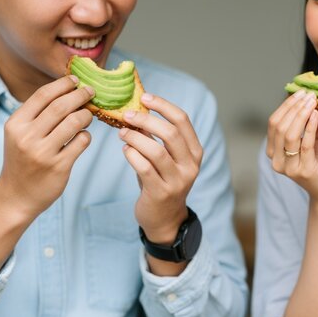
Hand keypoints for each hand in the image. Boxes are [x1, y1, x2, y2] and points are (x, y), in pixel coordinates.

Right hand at [0, 76, 93, 219]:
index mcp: (16, 124)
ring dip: (86, 116)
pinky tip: (83, 137)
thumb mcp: (20, 134)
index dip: (62, 84)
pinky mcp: (59, 166)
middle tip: (90, 92)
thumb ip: (38, 115)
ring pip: (75, 122)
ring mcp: (43, 152)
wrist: (17, 195)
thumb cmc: (23, 160)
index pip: (42, 95)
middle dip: (80, 95)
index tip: (75, 80)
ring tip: (88, 116)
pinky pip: (82, 142)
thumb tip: (67, 91)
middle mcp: (28, 137)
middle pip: (61, 106)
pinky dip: (86, 136)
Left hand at [119, 93, 202, 243]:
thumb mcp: (167, 159)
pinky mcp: (161, 193)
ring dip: (135, 138)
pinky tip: (126, 150)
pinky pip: (144, 168)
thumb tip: (137, 110)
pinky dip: (132, 155)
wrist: (165, 218)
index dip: (163, 105)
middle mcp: (190, 166)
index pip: (182, 120)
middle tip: (127, 115)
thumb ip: (158, 138)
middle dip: (146, 120)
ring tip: (122, 133)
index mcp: (195, 152)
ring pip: (156, 151)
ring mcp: (177, 181)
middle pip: (171, 133)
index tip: (144, 97)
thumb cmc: (163, 181)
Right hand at [267, 90, 317, 202]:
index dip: (286, 106)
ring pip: (289, 134)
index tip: (301, 93)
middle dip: (294, 108)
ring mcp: (287, 166)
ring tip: (313, 102)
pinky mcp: (303, 170)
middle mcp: (275, 160)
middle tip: (308, 95)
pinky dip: (310, 127)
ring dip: (301, 114)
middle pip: (279, 127)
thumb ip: (314, 120)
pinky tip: (317, 115)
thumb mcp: (315, 138)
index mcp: (273, 151)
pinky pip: (305, 144)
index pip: (273, 123)